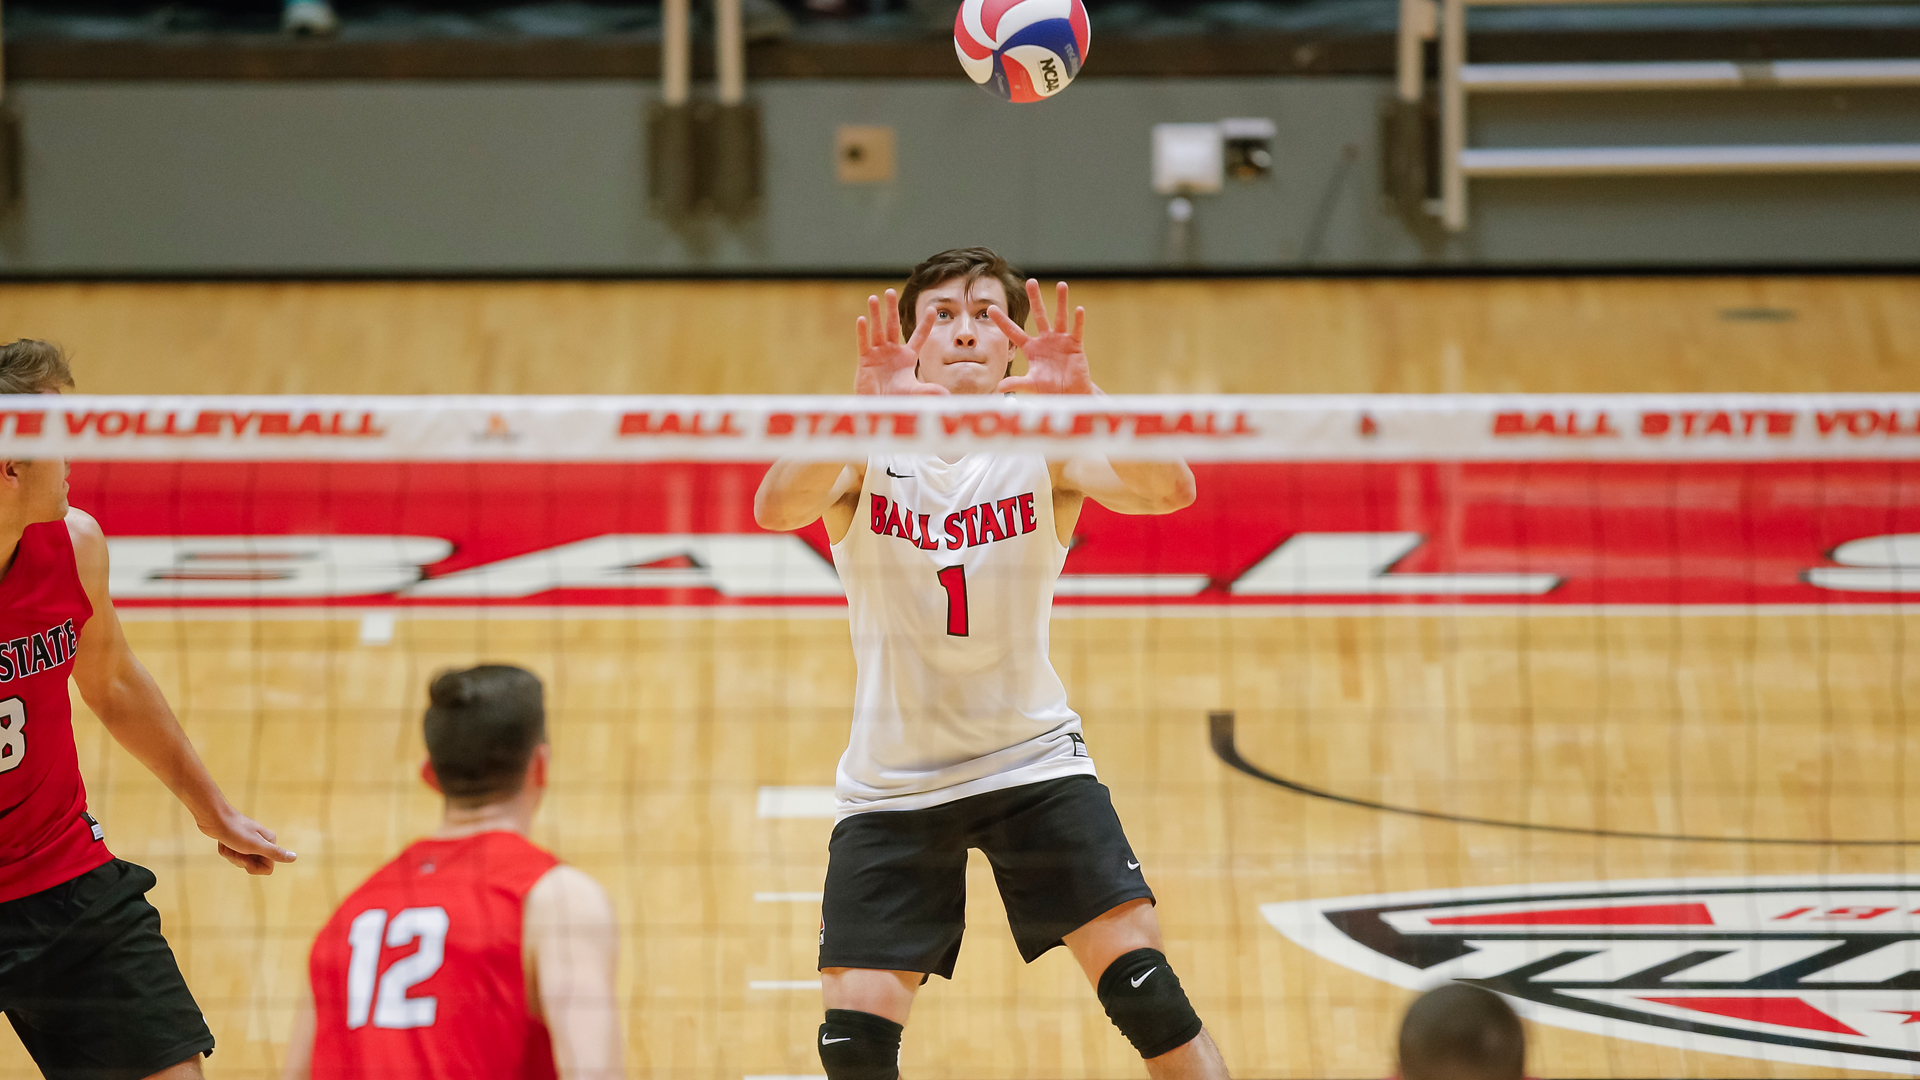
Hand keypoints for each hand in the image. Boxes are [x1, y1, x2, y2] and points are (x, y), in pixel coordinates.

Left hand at [200, 809, 297, 874]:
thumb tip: (295, 858)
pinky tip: (223, 842)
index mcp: (269, 843)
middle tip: (236, 849)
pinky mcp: (236, 842)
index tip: (246, 856)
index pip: (267, 868)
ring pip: (241, 861)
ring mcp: (247, 842)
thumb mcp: (255, 845)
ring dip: (231, 855)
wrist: (214, 817)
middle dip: (241, 861)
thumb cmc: (235, 831)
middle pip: (253, 865)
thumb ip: (275, 853)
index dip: (254, 866)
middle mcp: (260, 843)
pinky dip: (225, 851)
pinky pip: (232, 855)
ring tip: (228, 844)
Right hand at [854, 289, 946, 395]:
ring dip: (875, 314)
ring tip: (874, 298)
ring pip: (877, 330)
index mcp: (907, 357)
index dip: (925, 324)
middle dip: (891, 309)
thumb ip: (929, 391)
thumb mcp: (914, 393)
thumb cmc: (896, 400)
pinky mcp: (865, 360)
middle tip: (890, 291)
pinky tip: (862, 318)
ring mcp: (878, 354)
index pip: (919, 336)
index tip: (932, 309)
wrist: (878, 409)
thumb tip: (947, 395)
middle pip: (892, 326)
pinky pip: (864, 343)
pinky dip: (862, 332)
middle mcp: (892, 351)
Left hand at [990, 279, 1098, 395]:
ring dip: (1061, 302)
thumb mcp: (1031, 385)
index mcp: (1030, 348)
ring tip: (1061, 285)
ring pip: (1060, 317)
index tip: (990, 308)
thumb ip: (1017, 383)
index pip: (1013, 331)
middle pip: (1039, 316)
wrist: (1069, 394)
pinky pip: (1076, 330)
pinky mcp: (1074, 345)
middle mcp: (1044, 340)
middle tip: (1031, 281)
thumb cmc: (1049, 388)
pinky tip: (1079, 309)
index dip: (1002, 321)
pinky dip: (1078, 320)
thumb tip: (999, 388)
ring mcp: (1060, 340)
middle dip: (1035, 299)